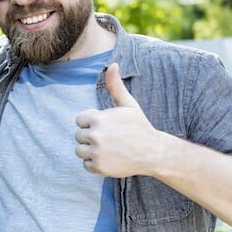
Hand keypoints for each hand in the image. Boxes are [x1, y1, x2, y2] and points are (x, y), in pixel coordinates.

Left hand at [74, 63, 161, 177]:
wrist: (153, 152)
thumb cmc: (139, 126)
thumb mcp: (128, 105)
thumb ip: (115, 86)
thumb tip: (113, 64)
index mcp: (98, 118)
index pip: (80, 120)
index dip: (91, 122)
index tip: (106, 126)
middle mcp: (95, 135)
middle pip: (78, 136)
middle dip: (91, 136)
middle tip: (109, 138)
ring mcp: (96, 152)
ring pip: (80, 151)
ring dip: (90, 150)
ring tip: (108, 148)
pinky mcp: (99, 167)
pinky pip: (86, 165)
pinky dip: (95, 164)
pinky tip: (109, 158)